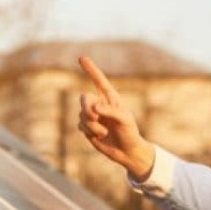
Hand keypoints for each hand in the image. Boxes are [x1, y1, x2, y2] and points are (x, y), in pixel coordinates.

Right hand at [77, 56, 155, 180]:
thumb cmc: (130, 133)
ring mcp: (92, 116)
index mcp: (110, 98)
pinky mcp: (87, 127)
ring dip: (92, 125)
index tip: (81, 58)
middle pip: (84, 98)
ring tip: (104, 133)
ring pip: (82, 115)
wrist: (126, 151)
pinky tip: (99, 136)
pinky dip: (89, 132)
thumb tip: (94, 107)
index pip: (99, 81)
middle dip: (86, 107)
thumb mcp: (124, 120)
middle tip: (94, 116)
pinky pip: (80, 125)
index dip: (90, 69)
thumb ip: (110, 111)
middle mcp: (100, 104)